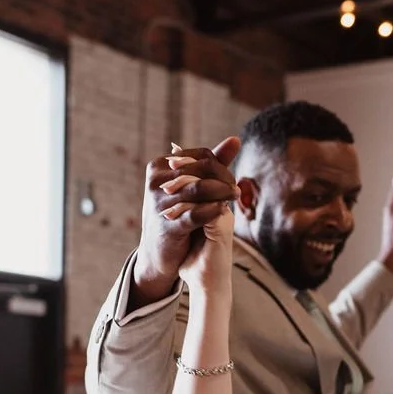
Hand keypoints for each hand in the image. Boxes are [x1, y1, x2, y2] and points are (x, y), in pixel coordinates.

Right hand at [131, 137, 240, 304]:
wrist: (156, 253)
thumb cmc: (175, 215)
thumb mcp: (189, 186)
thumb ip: (211, 164)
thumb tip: (235, 139)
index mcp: (160, 166)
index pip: (200, 156)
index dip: (221, 165)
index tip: (231, 179)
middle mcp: (156, 181)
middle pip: (201, 169)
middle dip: (224, 178)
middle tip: (236, 188)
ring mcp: (159, 203)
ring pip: (200, 189)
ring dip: (223, 192)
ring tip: (235, 196)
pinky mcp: (167, 224)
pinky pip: (196, 213)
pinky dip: (213, 210)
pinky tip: (224, 211)